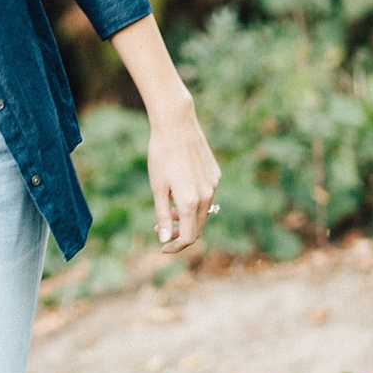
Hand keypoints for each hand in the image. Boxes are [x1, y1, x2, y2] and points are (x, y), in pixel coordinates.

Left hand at [147, 102, 220, 252]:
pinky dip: (194, 201)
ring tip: (167, 208)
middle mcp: (207, 195)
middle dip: (180, 232)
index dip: (175, 246)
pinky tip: (179, 190)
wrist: (176, 125)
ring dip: (187, 217)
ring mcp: (213, 184)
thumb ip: (162, 215)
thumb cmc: (161, 155)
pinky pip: (206, 195)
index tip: (163, 248)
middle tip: (160, 228)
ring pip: (203, 211)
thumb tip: (165, 240)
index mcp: (190, 201)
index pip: (189, 236)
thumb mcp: (157, 187)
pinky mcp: (215, 174)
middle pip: (197, 226)